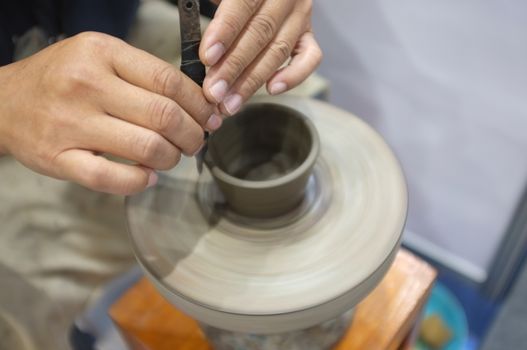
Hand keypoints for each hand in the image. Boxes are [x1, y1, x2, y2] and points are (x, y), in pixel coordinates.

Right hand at [0, 32, 220, 194]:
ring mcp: (71, 124)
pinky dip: (140, 182)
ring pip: (147, 149)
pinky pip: (112, 179)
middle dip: (194, 135)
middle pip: (165, 116)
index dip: (200, 104)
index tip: (210, 116)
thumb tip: (198, 105)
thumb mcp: (101, 58)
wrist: (5, 101)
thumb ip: (145, 75)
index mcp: (102, 53)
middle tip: (196, 141)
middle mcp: (86, 85)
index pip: (169, 81)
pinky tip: (147, 177)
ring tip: (171, 157)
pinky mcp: (58, 159)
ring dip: (171, 159)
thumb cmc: (63, 79)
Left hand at [200, 0, 321, 114]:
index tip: (207, 58)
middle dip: (234, 67)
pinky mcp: (308, 35)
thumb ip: (204, 2)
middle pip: (260, 33)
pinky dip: (294, 76)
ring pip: (279, 51)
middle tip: (213, 92)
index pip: (242, 6)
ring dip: (252, 81)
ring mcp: (301, 16)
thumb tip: (190, 21)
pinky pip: (310, 59)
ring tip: (229, 103)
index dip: (225, 32)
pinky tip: (272, 89)